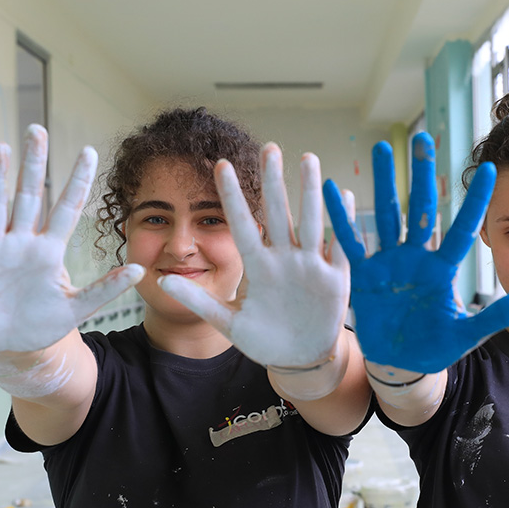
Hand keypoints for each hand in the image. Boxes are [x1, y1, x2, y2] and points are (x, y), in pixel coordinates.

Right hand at [0, 125, 143, 353]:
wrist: (8, 347)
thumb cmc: (42, 324)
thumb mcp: (77, 308)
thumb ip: (104, 289)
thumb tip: (138, 270)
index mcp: (49, 251)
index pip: (66, 208)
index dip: (77, 181)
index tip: (89, 151)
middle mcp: (21, 243)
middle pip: (28, 197)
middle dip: (33, 166)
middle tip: (37, 130)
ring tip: (0, 147)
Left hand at [159, 144, 348, 367]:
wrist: (297, 359)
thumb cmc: (263, 339)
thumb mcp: (228, 323)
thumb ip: (199, 301)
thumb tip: (163, 281)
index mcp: (259, 267)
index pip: (243, 224)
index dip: (233, 197)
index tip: (220, 166)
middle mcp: (285, 260)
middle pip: (279, 214)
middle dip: (275, 182)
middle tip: (270, 148)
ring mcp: (310, 267)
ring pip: (311, 221)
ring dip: (312, 191)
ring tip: (309, 158)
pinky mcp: (335, 280)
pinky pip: (340, 247)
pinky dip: (344, 223)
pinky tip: (344, 196)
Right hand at [323, 132, 508, 373]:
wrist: (400, 364)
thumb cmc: (436, 347)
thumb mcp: (469, 334)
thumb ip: (499, 315)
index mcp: (442, 268)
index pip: (462, 228)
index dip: (475, 201)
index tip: (489, 169)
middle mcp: (416, 258)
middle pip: (420, 208)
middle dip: (421, 173)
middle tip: (423, 137)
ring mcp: (389, 263)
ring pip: (386, 214)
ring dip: (384, 182)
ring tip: (382, 148)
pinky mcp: (364, 275)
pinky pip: (351, 242)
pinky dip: (341, 217)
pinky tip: (333, 189)